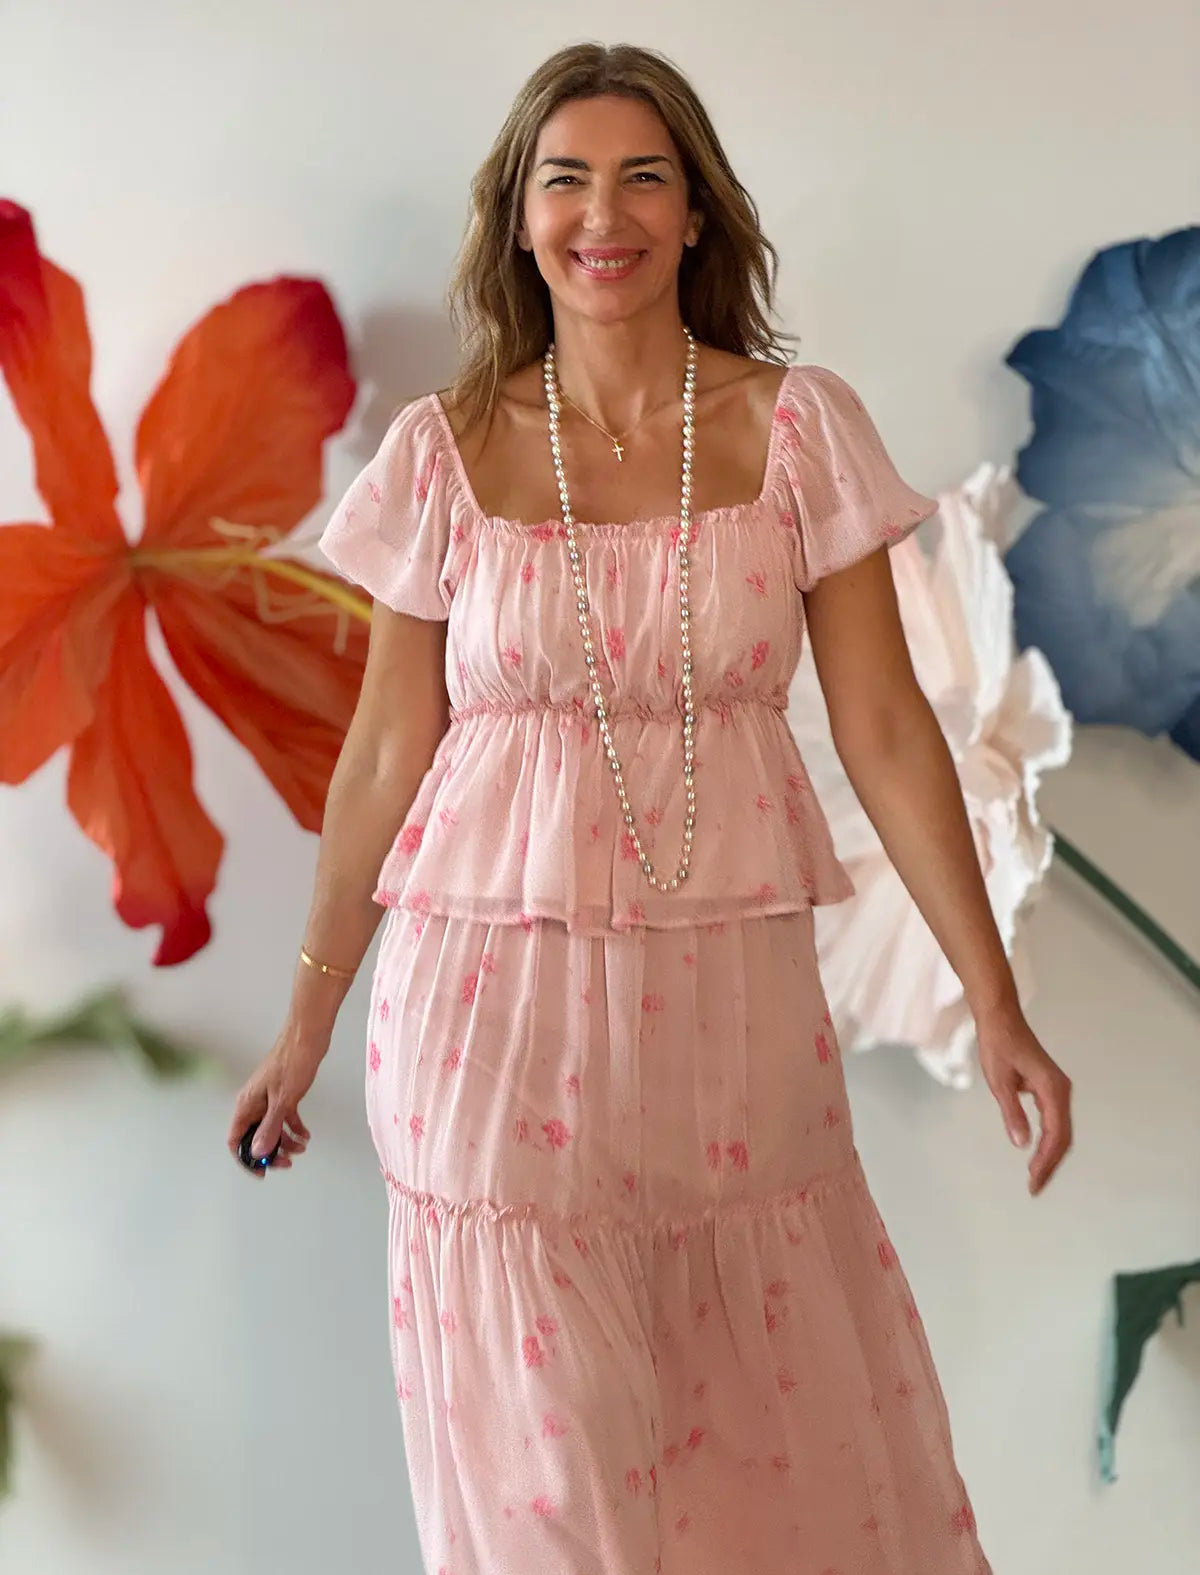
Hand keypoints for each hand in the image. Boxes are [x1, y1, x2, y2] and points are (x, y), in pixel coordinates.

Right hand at [227, 1028, 325, 1176]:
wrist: (308, 1035)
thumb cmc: (292, 1061)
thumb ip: (270, 1127)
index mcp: (246, 1104)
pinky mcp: (284, 1094)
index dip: (245, 1158)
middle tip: (287, 1162)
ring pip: (271, 1129)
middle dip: (269, 1152)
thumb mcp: (282, 1099)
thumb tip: (258, 1152)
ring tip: (301, 1148)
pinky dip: (294, 1128)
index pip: (236, 1139)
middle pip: (255, 1137)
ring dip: (285, 1141)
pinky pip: (285, 1117)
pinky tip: (305, 1135)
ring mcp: (269, 1099)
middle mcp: (254, 1103)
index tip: (261, 1171)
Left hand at [976, 1010, 1072, 1194]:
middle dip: (1050, 1164)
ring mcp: (1058, 1089)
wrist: (1001, 1017)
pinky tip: (1037, 1152)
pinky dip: (1048, 1139)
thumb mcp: (999, 1081)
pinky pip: (1055, 1120)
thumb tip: (1022, 1145)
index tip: (1033, 1181)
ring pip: (1061, 1130)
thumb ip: (1012, 1113)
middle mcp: (1061, 1090)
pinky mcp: (1050, 1087)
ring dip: (1050, 1154)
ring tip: (1035, 1176)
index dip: (1046, 1161)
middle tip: (1034, 1187)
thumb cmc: (998, 1044)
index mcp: (1053, 1089)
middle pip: (1063, 1137)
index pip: (1055, 1135)